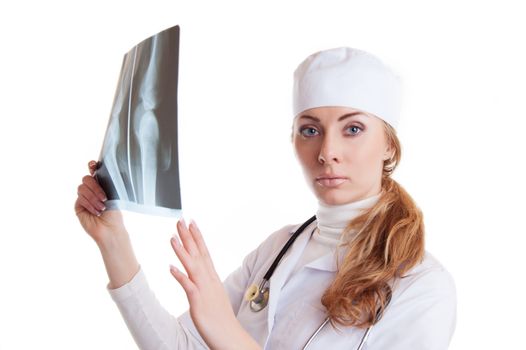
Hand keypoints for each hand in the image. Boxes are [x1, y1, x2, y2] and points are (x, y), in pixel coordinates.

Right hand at [74, 160, 125, 244]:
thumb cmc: (115, 212)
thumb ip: (108, 182)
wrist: (110, 228)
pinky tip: (96, 212)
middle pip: (86, 178)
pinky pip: (80, 198)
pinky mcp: (78, 206)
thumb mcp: (114, 195)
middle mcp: (91, 190)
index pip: (93, 171)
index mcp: (101, 185)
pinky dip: (90, 204)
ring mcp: (83, 197)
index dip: (91, 166)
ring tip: (102, 208)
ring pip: (82, 188)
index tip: (93, 165)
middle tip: (105, 197)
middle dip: (95, 187)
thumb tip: (107, 169)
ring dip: (93, 198)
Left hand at [170, 219, 259, 349]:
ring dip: (182, 251)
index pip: (204, 252)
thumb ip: (206, 283)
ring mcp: (204, 290)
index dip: (197, 237)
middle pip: (198, 254)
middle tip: (181, 220)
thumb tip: (199, 274)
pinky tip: (170, 267)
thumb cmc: (220, 318)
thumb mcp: (214, 295)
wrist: (229, 336)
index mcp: (212, 278)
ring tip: (172, 237)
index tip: (191, 222)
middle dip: (189, 236)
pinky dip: (180, 276)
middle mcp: (209, 281)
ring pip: (192, 266)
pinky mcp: (198, 303)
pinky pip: (188, 287)